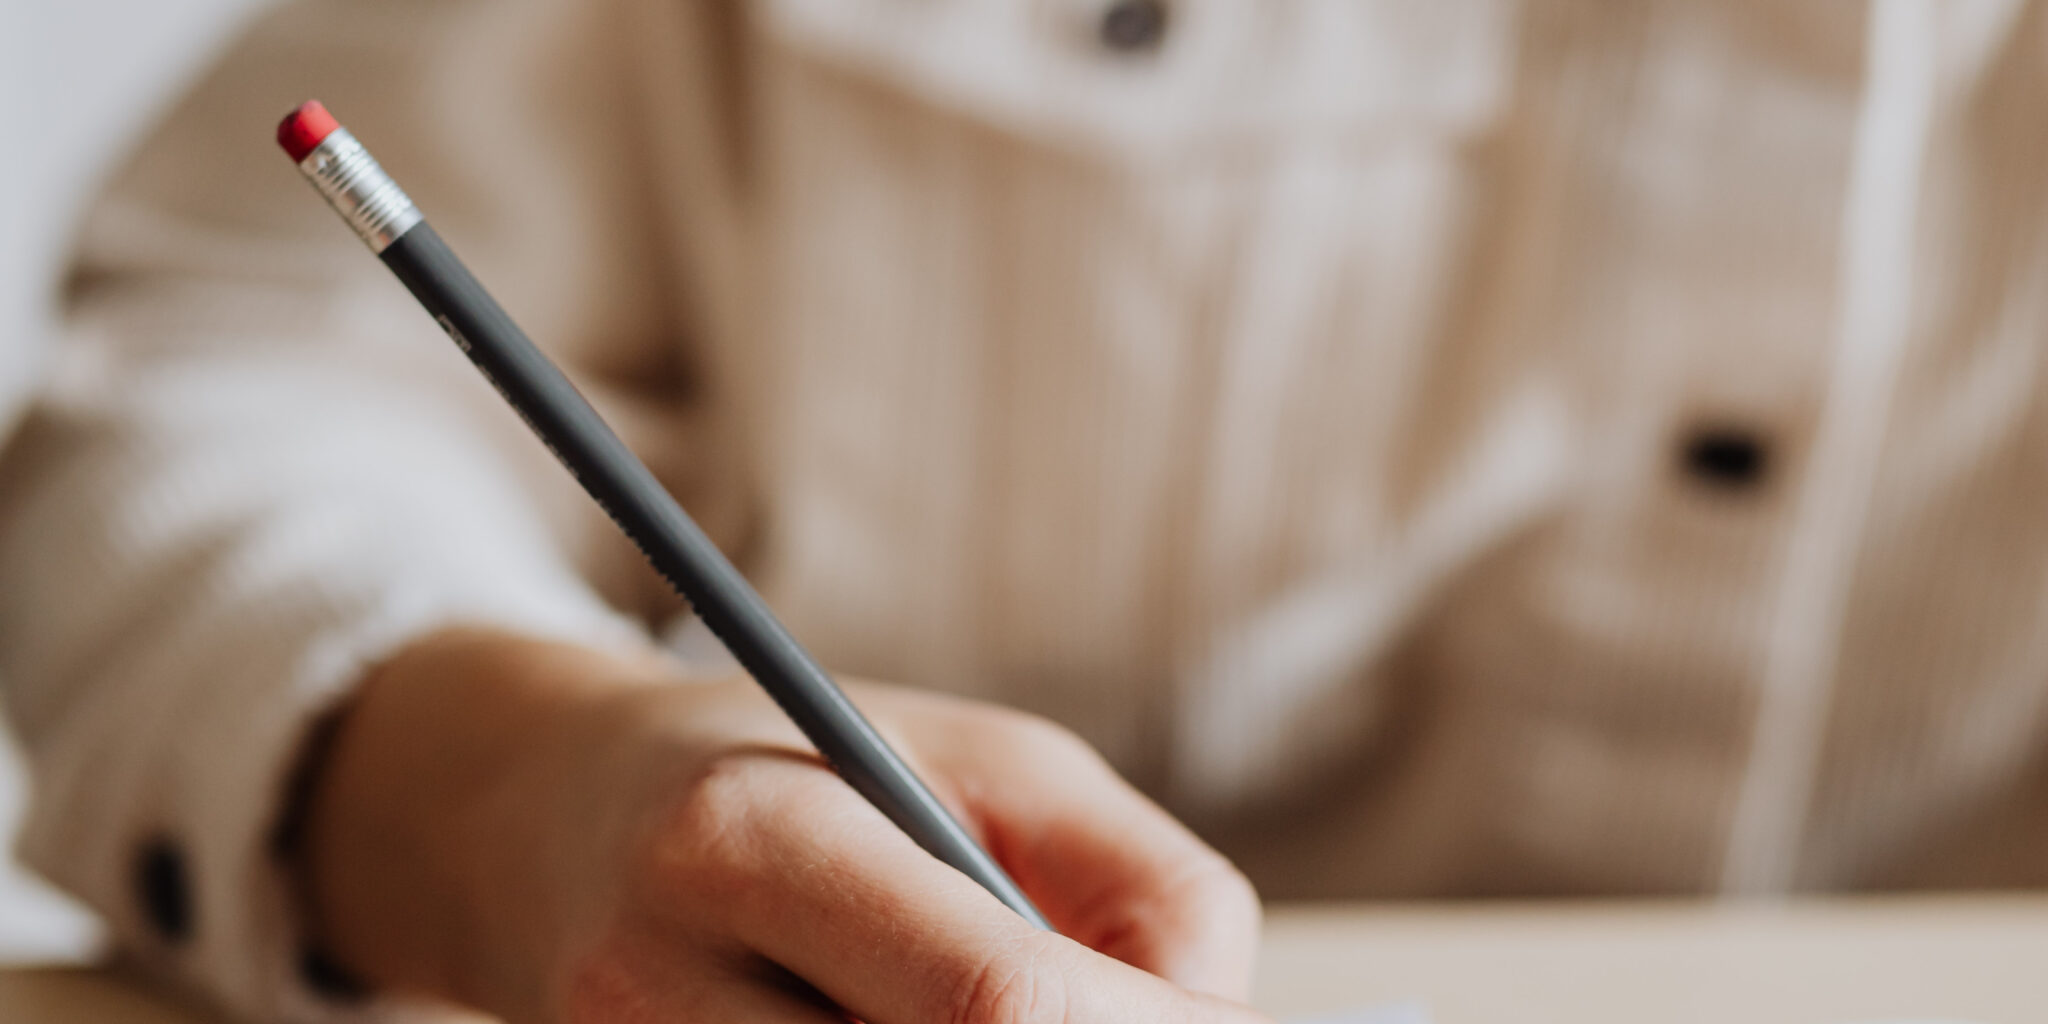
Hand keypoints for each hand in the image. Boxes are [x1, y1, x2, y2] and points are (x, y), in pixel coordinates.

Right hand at [298, 627, 1270, 1022]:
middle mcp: (659, 980)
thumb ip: (1135, 884)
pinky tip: (913, 1021)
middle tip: (1119, 1021)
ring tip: (997, 1004)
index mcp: (754, 840)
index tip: (1199, 1020)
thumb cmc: (799, 765)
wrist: (545, 815)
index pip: (991, 1002)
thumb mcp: (989, 761)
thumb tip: (1216, 1018)